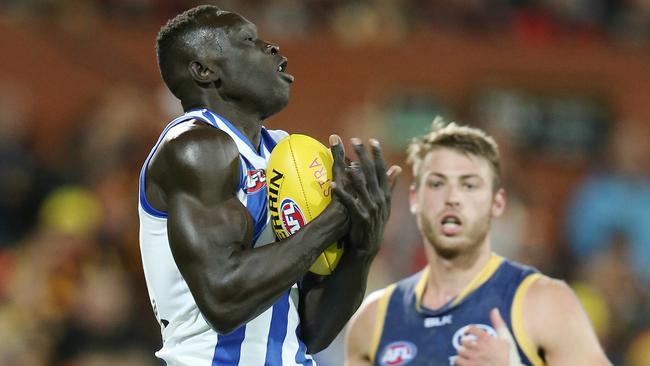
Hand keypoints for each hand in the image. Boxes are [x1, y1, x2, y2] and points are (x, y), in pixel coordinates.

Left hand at [329, 135, 400, 257]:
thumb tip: (396, 167)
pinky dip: (341, 193)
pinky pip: (349, 202)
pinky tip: (333, 185)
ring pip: (362, 187)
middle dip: (363, 156)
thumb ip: (389, 184)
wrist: (368, 245)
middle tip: (355, 141)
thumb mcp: (385, 203)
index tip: (372, 141)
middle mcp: (379, 199)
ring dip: (354, 173)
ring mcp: (370, 208)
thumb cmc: (374, 221)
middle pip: (371, 173)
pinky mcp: (360, 217)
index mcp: (384, 194)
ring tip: (347, 161)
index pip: (382, 170)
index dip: (377, 155)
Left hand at [455, 309, 522, 365]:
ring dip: (462, 352)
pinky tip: (465, 361)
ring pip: (459, 350)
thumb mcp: (506, 338)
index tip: (468, 333)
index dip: (468, 331)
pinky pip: (457, 360)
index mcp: (487, 338)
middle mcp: (479, 347)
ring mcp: (475, 358)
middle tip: (469, 346)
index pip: (470, 329)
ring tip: (467, 354)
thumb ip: (499, 323)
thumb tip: (495, 309)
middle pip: (463, 340)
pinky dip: (459, 360)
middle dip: (466, 343)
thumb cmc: (510, 356)